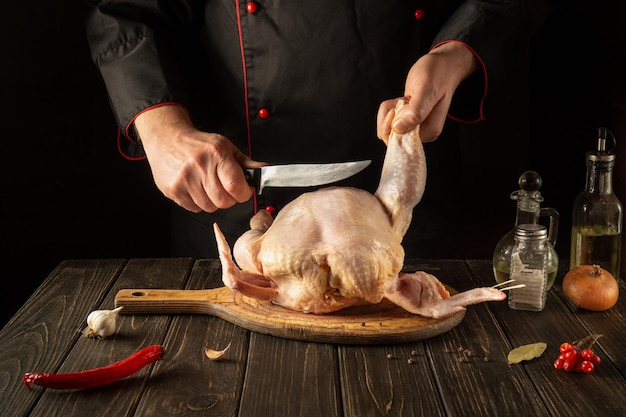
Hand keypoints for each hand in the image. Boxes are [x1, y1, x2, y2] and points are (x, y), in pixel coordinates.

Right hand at [134, 105, 265, 212]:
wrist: (167, 139)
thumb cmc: (199, 144)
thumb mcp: (225, 146)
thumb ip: (245, 162)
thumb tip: (263, 170)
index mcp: (216, 154)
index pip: (236, 186)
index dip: (244, 192)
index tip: (243, 189)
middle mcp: (199, 166)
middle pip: (224, 201)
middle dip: (229, 198)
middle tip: (225, 188)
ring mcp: (184, 180)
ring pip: (210, 207)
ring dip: (213, 201)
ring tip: (207, 185)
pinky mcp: (173, 190)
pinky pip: (194, 208)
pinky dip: (198, 202)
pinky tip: (195, 188)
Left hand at [377, 42, 477, 143]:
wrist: (443, 66)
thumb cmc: (438, 74)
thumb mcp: (427, 88)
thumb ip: (415, 111)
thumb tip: (398, 128)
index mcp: (429, 131)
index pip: (399, 142)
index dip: (390, 126)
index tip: (398, 106)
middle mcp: (422, 132)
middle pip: (391, 136)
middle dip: (388, 116)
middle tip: (402, 99)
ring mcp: (415, 127)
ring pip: (389, 128)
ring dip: (389, 110)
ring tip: (403, 98)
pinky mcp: (410, 120)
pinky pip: (391, 121)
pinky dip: (390, 108)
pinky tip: (402, 99)